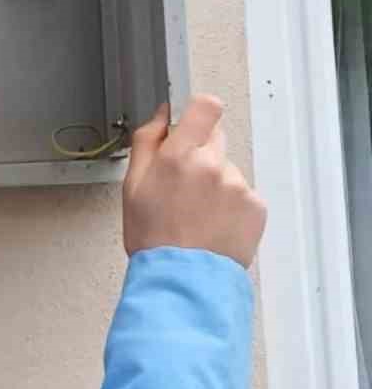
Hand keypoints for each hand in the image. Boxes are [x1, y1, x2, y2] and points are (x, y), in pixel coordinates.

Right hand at [123, 95, 266, 268]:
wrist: (183, 280)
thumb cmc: (153, 238)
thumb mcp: (132, 186)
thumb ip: (147, 142)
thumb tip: (161, 116)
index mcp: (179, 155)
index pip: (206, 107)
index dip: (199, 113)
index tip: (192, 125)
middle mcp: (212, 165)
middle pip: (215, 140)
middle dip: (201, 155)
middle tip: (184, 187)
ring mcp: (238, 185)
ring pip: (228, 171)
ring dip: (216, 185)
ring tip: (198, 216)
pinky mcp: (255, 206)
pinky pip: (243, 195)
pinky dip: (231, 207)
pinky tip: (213, 226)